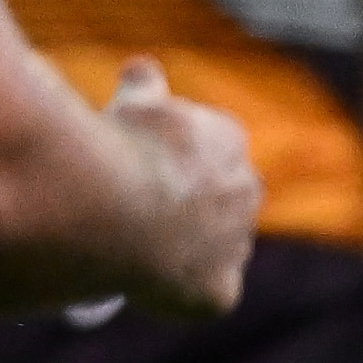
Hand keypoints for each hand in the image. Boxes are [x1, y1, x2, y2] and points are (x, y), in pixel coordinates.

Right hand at [100, 62, 253, 316]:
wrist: (114, 204)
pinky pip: (206, 294)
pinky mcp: (220, 290)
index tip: (138, 163)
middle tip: (137, 208)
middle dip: (187, 201)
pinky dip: (182, 293)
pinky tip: (151, 287)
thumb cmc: (118, 146)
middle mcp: (248, 189)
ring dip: (190, 247)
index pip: (206, 146)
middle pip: (219, 198)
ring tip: (140, 246)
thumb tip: (143, 68)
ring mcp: (238, 242)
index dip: (170, 157)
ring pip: (217, 246)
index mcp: (228, 137)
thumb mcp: (131, 102)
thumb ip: (144, 85)